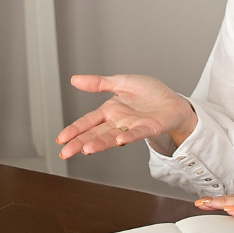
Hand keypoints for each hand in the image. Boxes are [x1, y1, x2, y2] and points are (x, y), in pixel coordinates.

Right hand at [57, 74, 197, 158]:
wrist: (173, 100)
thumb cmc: (149, 92)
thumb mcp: (121, 82)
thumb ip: (99, 83)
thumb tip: (75, 79)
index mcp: (110, 110)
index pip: (87, 121)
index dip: (74, 129)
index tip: (61, 139)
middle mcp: (118, 121)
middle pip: (95, 133)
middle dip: (79, 142)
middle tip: (65, 152)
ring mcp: (132, 127)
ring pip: (112, 137)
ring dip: (99, 143)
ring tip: (86, 149)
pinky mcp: (148, 128)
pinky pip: (137, 133)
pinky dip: (128, 137)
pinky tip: (119, 141)